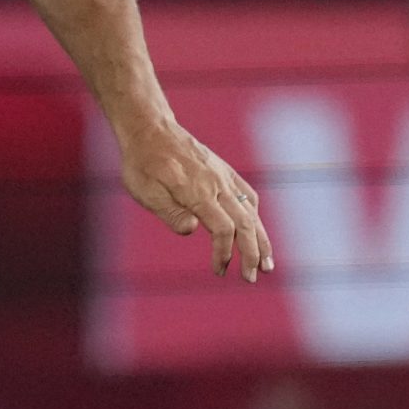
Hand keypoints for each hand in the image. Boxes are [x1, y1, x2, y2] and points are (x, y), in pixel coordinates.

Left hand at [121, 120, 273, 281]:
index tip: (219, 270)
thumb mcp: (144, 191)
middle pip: (245, 224)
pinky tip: (258, 231)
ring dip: (262, 239)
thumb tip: (192, 229)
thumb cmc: (142, 164)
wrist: (150, 130)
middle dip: (251, 254)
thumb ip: (169, 212)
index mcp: (197, 192)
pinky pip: (248, 195)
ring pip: (252, 211)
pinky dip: (256, 215)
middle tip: (251, 278)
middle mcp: (217, 184)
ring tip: (266, 264)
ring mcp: (224, 177)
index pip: (223, 228)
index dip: (224, 252)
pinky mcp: (224, 172)